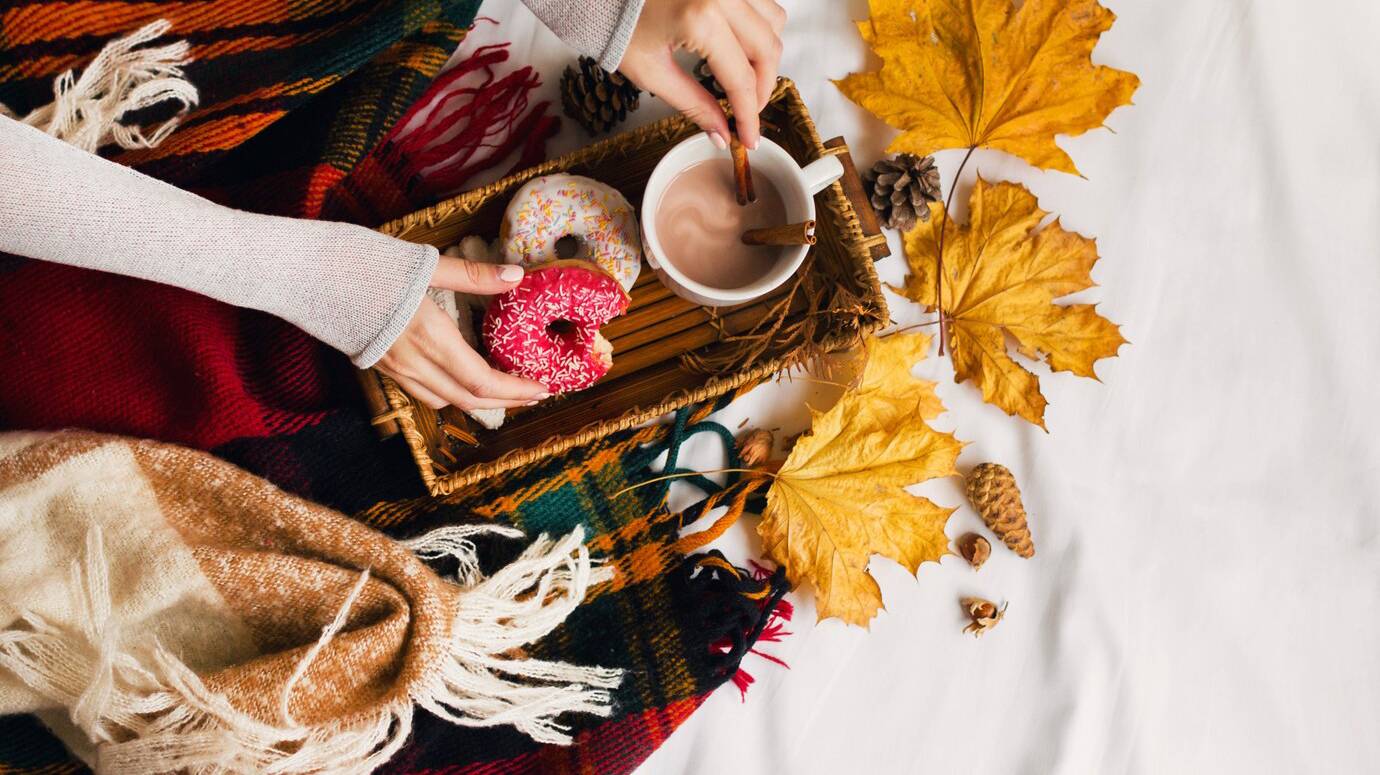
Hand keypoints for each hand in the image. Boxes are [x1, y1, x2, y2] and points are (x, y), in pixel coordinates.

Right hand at [377, 257, 548, 410]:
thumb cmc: (361, 261)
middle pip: (469, 400)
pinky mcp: (377, 365)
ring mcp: (392, 368)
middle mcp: (413, 363)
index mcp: (430, 337)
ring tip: (503, 390)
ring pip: (443, 401)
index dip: (517, 391)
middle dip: (507, 402)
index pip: (483, 381)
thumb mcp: (424, 262)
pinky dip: (449, 393)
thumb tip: (517, 276)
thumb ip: (472, 275)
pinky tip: (459, 376)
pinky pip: (421, 391)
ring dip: (478, 401)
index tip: (543, 389)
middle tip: (533, 396)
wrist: (300, 273)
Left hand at [619, 0, 786, 150]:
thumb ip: (694, 105)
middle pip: (768, 50)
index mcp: (701, 19)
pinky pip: (762, 3)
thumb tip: (722, 134)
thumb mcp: (653, 73)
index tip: (750, 138)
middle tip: (746, 112)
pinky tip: (737, 47)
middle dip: (761, 88)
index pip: (741, 79)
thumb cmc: (618, 26)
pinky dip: (758, 27)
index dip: (749, 115)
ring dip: (764, 54)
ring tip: (741, 78)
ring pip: (773, 22)